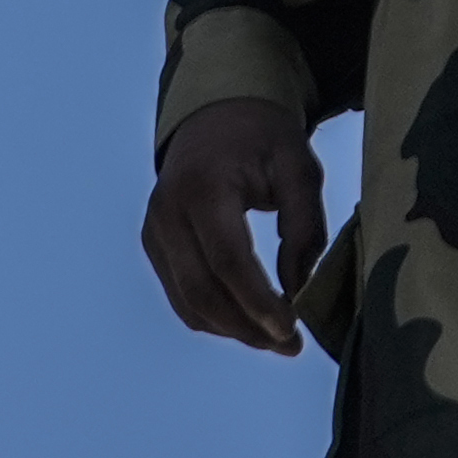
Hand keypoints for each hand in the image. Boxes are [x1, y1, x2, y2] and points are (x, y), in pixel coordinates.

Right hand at [140, 95, 328, 352]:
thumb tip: (297, 288)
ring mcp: (154, 231)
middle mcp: (168, 212)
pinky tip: (250, 321)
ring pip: (188, 302)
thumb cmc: (263, 138)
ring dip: (232, 329)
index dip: (258, 301)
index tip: (291, 328)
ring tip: (276, 339)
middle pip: (202, 291)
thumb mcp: (298, 166)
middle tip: (291, 344)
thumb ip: (304, 226)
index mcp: (204, 186)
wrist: (216, 113)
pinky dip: (214, 316)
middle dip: (247, 327)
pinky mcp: (154, 245)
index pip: (227, 260)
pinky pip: (181, 294)